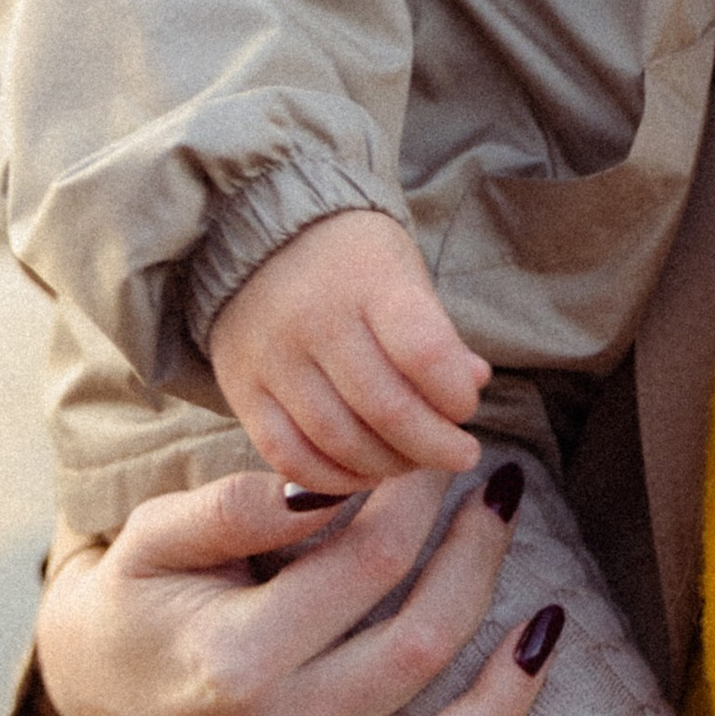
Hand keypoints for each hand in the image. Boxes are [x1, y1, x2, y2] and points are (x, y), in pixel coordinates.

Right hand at [35, 460, 565, 715]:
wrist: (97, 686)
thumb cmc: (142, 594)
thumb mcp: (157, 531)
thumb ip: (238, 504)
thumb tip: (331, 483)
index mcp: (232, 662)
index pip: (368, 564)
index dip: (417, 496)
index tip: (437, 452)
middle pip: (417, 650)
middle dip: (477, 557)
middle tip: (502, 489)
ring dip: (504, 702)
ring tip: (548, 623)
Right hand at [208, 207, 490, 489]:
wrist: (255, 236)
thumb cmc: (349, 259)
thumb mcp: (403, 273)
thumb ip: (437, 333)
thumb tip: (473, 384)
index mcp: (366, 280)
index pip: (423, 351)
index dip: (454, 394)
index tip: (467, 407)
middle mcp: (314, 319)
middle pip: (384, 408)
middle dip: (433, 446)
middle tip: (458, 455)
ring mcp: (272, 359)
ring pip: (338, 440)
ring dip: (387, 466)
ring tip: (412, 462)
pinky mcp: (241, 391)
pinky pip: (286, 455)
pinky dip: (331, 479)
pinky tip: (361, 474)